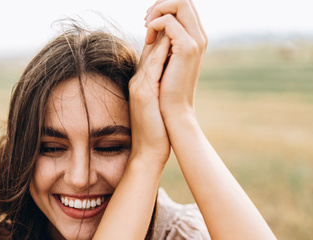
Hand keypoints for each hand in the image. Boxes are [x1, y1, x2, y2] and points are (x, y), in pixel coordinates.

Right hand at [127, 28, 171, 167]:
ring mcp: (139, 85)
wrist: (147, 152)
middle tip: (173, 14)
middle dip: (161, 27)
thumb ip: (160, 86)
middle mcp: (138, 80)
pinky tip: (171, 41)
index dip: (161, 34)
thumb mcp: (157, 104)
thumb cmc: (156, 131)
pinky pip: (152, 66)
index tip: (174, 24)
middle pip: (149, 46)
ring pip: (150, 52)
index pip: (151, 50)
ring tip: (173, 20)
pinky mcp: (144, 93)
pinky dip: (161, 52)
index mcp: (141, 81)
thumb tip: (171, 72)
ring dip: (162, 33)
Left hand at [144, 0, 206, 116]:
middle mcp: (199, 36)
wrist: (173, 111)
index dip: (164, 6)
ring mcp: (195, 41)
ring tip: (147, 28)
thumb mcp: (164, 60)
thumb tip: (154, 25)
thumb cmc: (165, 90)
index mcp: (195, 38)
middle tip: (147, 21)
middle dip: (161, 3)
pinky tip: (148, 40)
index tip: (149, 21)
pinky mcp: (187, 49)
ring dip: (158, 10)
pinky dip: (154, 24)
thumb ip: (163, 41)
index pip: (184, 6)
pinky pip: (169, 21)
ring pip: (180, 2)